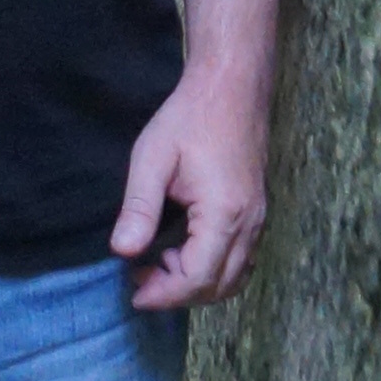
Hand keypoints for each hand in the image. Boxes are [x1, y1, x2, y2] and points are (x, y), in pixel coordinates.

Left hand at [110, 73, 267, 313]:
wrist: (232, 86)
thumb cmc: (191, 117)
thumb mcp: (152, 157)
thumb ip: (139, 208)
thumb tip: (122, 252)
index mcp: (224, 213)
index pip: (197, 279)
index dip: (164, 294)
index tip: (133, 291)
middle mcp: (249, 223)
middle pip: (219, 287)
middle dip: (178, 293)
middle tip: (140, 279)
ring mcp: (258, 219)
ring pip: (234, 278)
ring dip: (197, 284)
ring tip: (159, 265)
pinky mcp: (257, 212)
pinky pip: (241, 260)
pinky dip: (213, 270)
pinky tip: (185, 252)